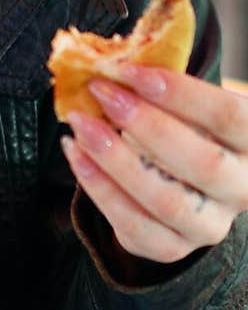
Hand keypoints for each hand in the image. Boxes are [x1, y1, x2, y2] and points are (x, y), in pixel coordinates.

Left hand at [61, 64, 247, 263]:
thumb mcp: (187, 104)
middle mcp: (241, 190)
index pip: (229, 117)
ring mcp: (209, 225)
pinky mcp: (173, 247)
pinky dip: (100, 189)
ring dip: (115, 160)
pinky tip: (77, 156)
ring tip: (80, 125)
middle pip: (203, 163)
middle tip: (102, 94)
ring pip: (167, 201)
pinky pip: (135, 227)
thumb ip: (161, 87)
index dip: (181, 93)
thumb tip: (114, 61)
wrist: (181, 182)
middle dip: (146, 125)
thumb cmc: (184, 127)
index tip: (130, 71)